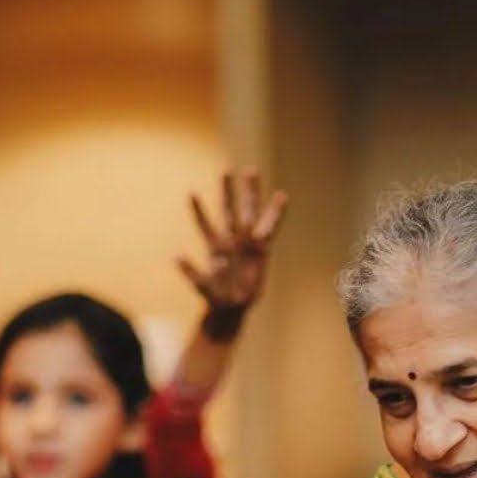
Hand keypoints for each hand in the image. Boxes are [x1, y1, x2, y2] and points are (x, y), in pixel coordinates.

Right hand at [178, 168, 286, 320]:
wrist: (229, 307)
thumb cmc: (239, 300)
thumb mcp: (238, 296)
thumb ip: (230, 278)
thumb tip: (208, 262)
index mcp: (258, 251)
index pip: (269, 227)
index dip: (275, 213)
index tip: (283, 195)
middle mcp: (244, 242)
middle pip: (247, 211)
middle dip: (249, 191)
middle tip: (251, 170)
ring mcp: (229, 242)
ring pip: (228, 212)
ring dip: (227, 192)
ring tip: (226, 170)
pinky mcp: (214, 248)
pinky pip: (206, 226)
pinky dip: (199, 212)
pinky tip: (193, 194)